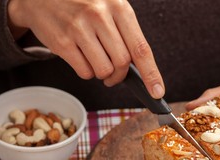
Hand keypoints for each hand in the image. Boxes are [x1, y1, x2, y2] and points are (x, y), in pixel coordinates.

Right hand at [7, 0, 164, 97]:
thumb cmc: (81, 3)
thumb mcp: (109, 6)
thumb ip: (125, 32)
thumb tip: (141, 69)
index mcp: (119, 7)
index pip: (141, 48)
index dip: (152, 74)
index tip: (157, 92)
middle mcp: (100, 16)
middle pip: (122, 63)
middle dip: (120, 75)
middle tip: (114, 74)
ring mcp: (79, 29)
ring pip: (103, 71)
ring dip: (103, 75)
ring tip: (96, 61)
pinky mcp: (62, 42)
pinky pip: (85, 72)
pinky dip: (87, 72)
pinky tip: (82, 57)